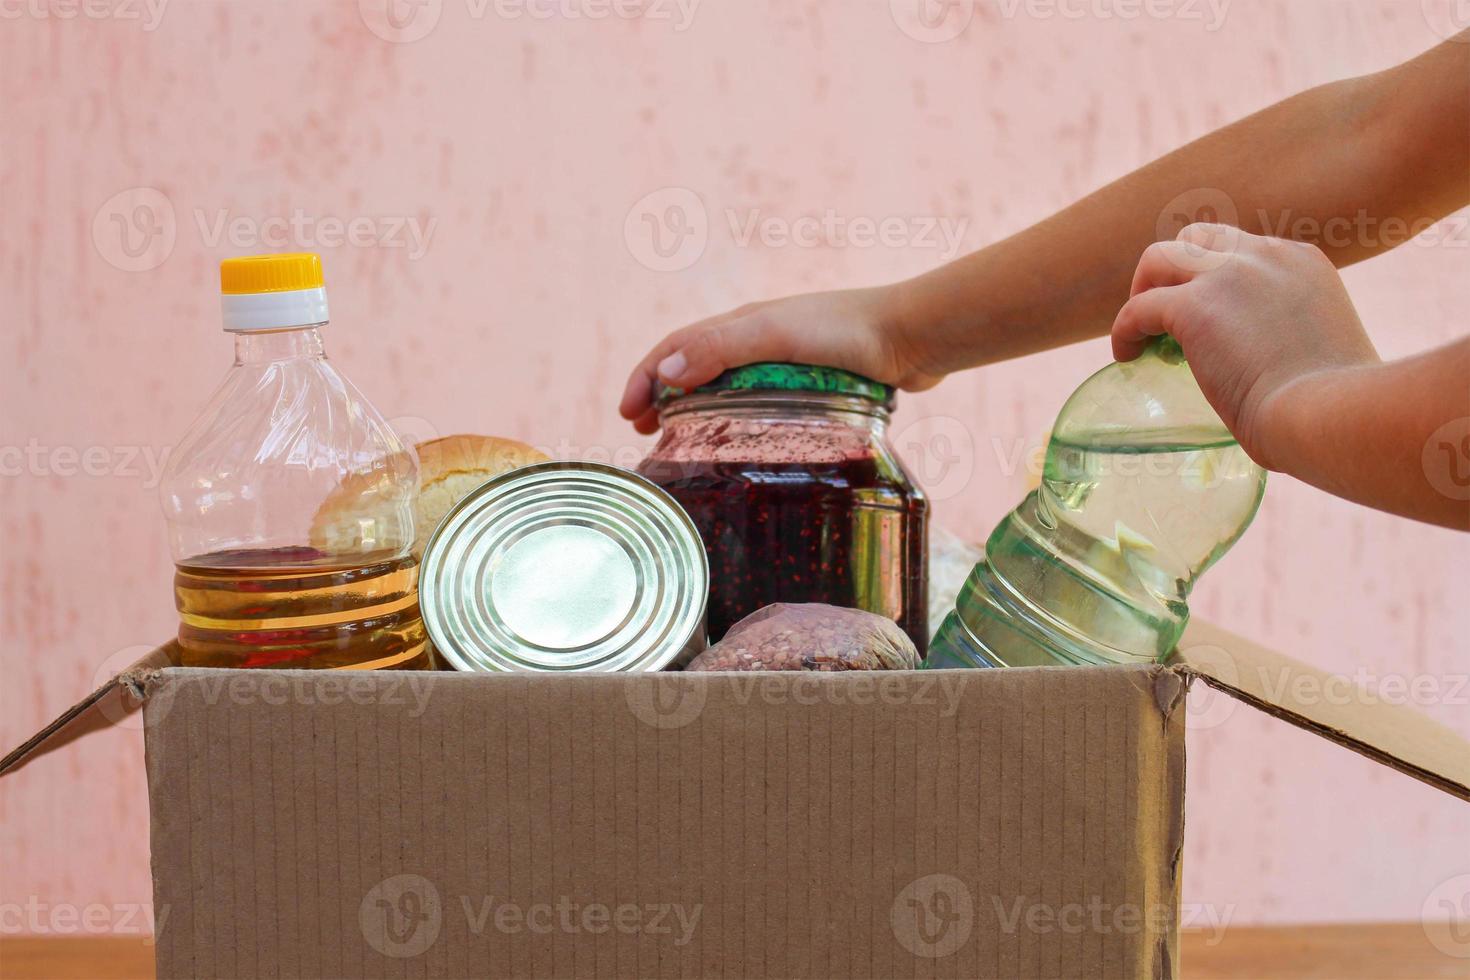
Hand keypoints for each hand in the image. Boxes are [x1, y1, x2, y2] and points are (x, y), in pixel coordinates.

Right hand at [617, 285, 942, 432]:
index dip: (646, 376)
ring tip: (681, 441)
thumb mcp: (776, 335)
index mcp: (743, 324)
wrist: (913, 336)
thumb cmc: (846, 332)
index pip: (678, 347)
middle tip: (643, 431)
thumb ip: (722, 349)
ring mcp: (785, 363)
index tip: (627, 413)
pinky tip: (742, 443)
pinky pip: (761, 403)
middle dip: (662, 394)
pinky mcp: (813, 386)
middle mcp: (759, 340)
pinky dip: (736, 420)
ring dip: (696, 410)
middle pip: (696, 366)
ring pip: (727, 387)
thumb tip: (666, 373)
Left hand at [1111, 224, 1380, 468]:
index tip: (1207, 318)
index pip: (1243, 250)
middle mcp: (1265, 256)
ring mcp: (1228, 276)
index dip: (1214, 279)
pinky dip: (1125, 330)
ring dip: (1143, 289)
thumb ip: (1292, 339)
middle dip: (1174, 271)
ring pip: (1159, 258)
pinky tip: (1126, 356)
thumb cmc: (1333, 407)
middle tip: (1164, 317)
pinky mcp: (1194, 307)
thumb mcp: (1322, 350)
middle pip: (1198, 238)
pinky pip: (1138, 308)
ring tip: (1139, 330)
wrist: (1329, 415)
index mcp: (1301, 263)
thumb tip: (1272, 374)